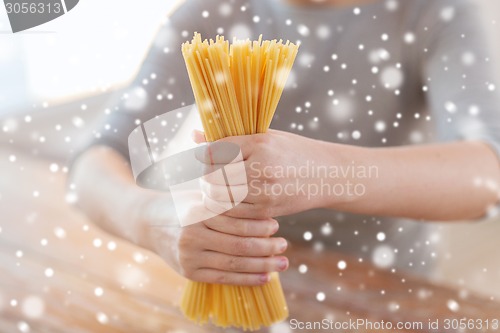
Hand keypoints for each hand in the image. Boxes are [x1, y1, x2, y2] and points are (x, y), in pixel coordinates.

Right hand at [133, 190, 288, 285]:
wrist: (149, 223)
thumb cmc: (183, 205)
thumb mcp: (200, 193)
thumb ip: (225, 197)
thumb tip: (262, 199)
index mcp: (197, 212)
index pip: (235, 221)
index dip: (258, 225)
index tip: (275, 224)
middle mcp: (192, 235)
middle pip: (238, 245)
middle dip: (266, 247)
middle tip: (284, 245)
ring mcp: (189, 256)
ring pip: (234, 264)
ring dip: (262, 265)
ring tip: (282, 263)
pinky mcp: (189, 272)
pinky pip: (223, 278)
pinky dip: (247, 279)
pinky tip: (265, 278)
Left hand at [195, 130, 336, 219]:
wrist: (326, 175)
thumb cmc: (292, 151)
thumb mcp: (265, 137)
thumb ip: (230, 138)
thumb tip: (194, 134)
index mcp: (259, 143)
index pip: (215, 151)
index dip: (205, 155)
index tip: (207, 157)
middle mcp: (261, 166)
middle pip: (214, 175)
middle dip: (206, 177)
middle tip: (207, 176)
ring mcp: (265, 190)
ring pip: (220, 196)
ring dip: (212, 194)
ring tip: (216, 189)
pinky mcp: (268, 209)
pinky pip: (234, 212)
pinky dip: (225, 208)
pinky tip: (229, 200)